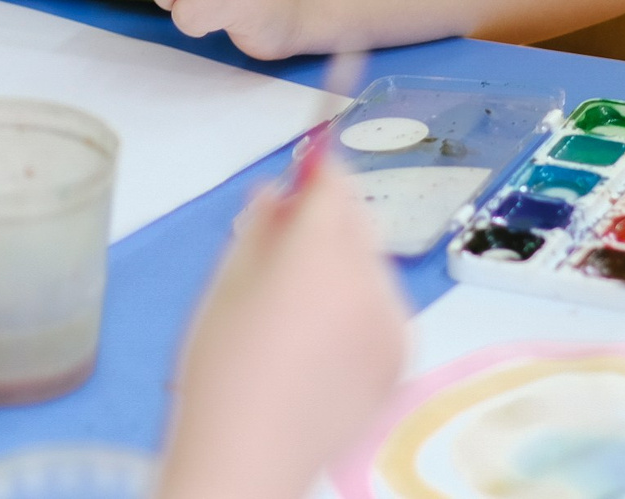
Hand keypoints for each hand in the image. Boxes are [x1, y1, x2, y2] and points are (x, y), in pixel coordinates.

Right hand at [158, 162, 407, 498]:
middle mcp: (369, 282)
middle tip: (289, 233)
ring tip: (298, 299)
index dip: (320, 168)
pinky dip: (361, 302)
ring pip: (374, 262)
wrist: (249, 458)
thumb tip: (275, 193)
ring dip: (346, 260)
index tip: (306, 164)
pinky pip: (386, 305)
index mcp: (321, 255)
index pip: (333, 184)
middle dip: (331, 215)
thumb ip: (260, 228)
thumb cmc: (223, 375)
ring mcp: (392, 323)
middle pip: (360, 220)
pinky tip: (320, 331)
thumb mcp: (227, 285)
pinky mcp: (401, 356)